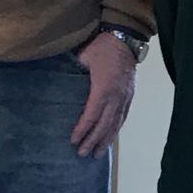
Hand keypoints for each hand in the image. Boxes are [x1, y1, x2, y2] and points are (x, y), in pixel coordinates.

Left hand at [71, 32, 135, 158]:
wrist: (125, 38)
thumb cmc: (102, 46)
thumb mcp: (84, 57)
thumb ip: (74, 73)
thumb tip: (62, 84)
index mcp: (103, 89)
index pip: (91, 115)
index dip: (83, 130)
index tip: (74, 141)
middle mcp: (116, 97)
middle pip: (104, 125)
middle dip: (93, 141)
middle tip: (83, 154)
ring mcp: (125, 97)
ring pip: (115, 124)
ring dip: (106, 140)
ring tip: (97, 154)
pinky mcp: (130, 96)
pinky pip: (123, 117)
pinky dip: (116, 130)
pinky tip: (110, 138)